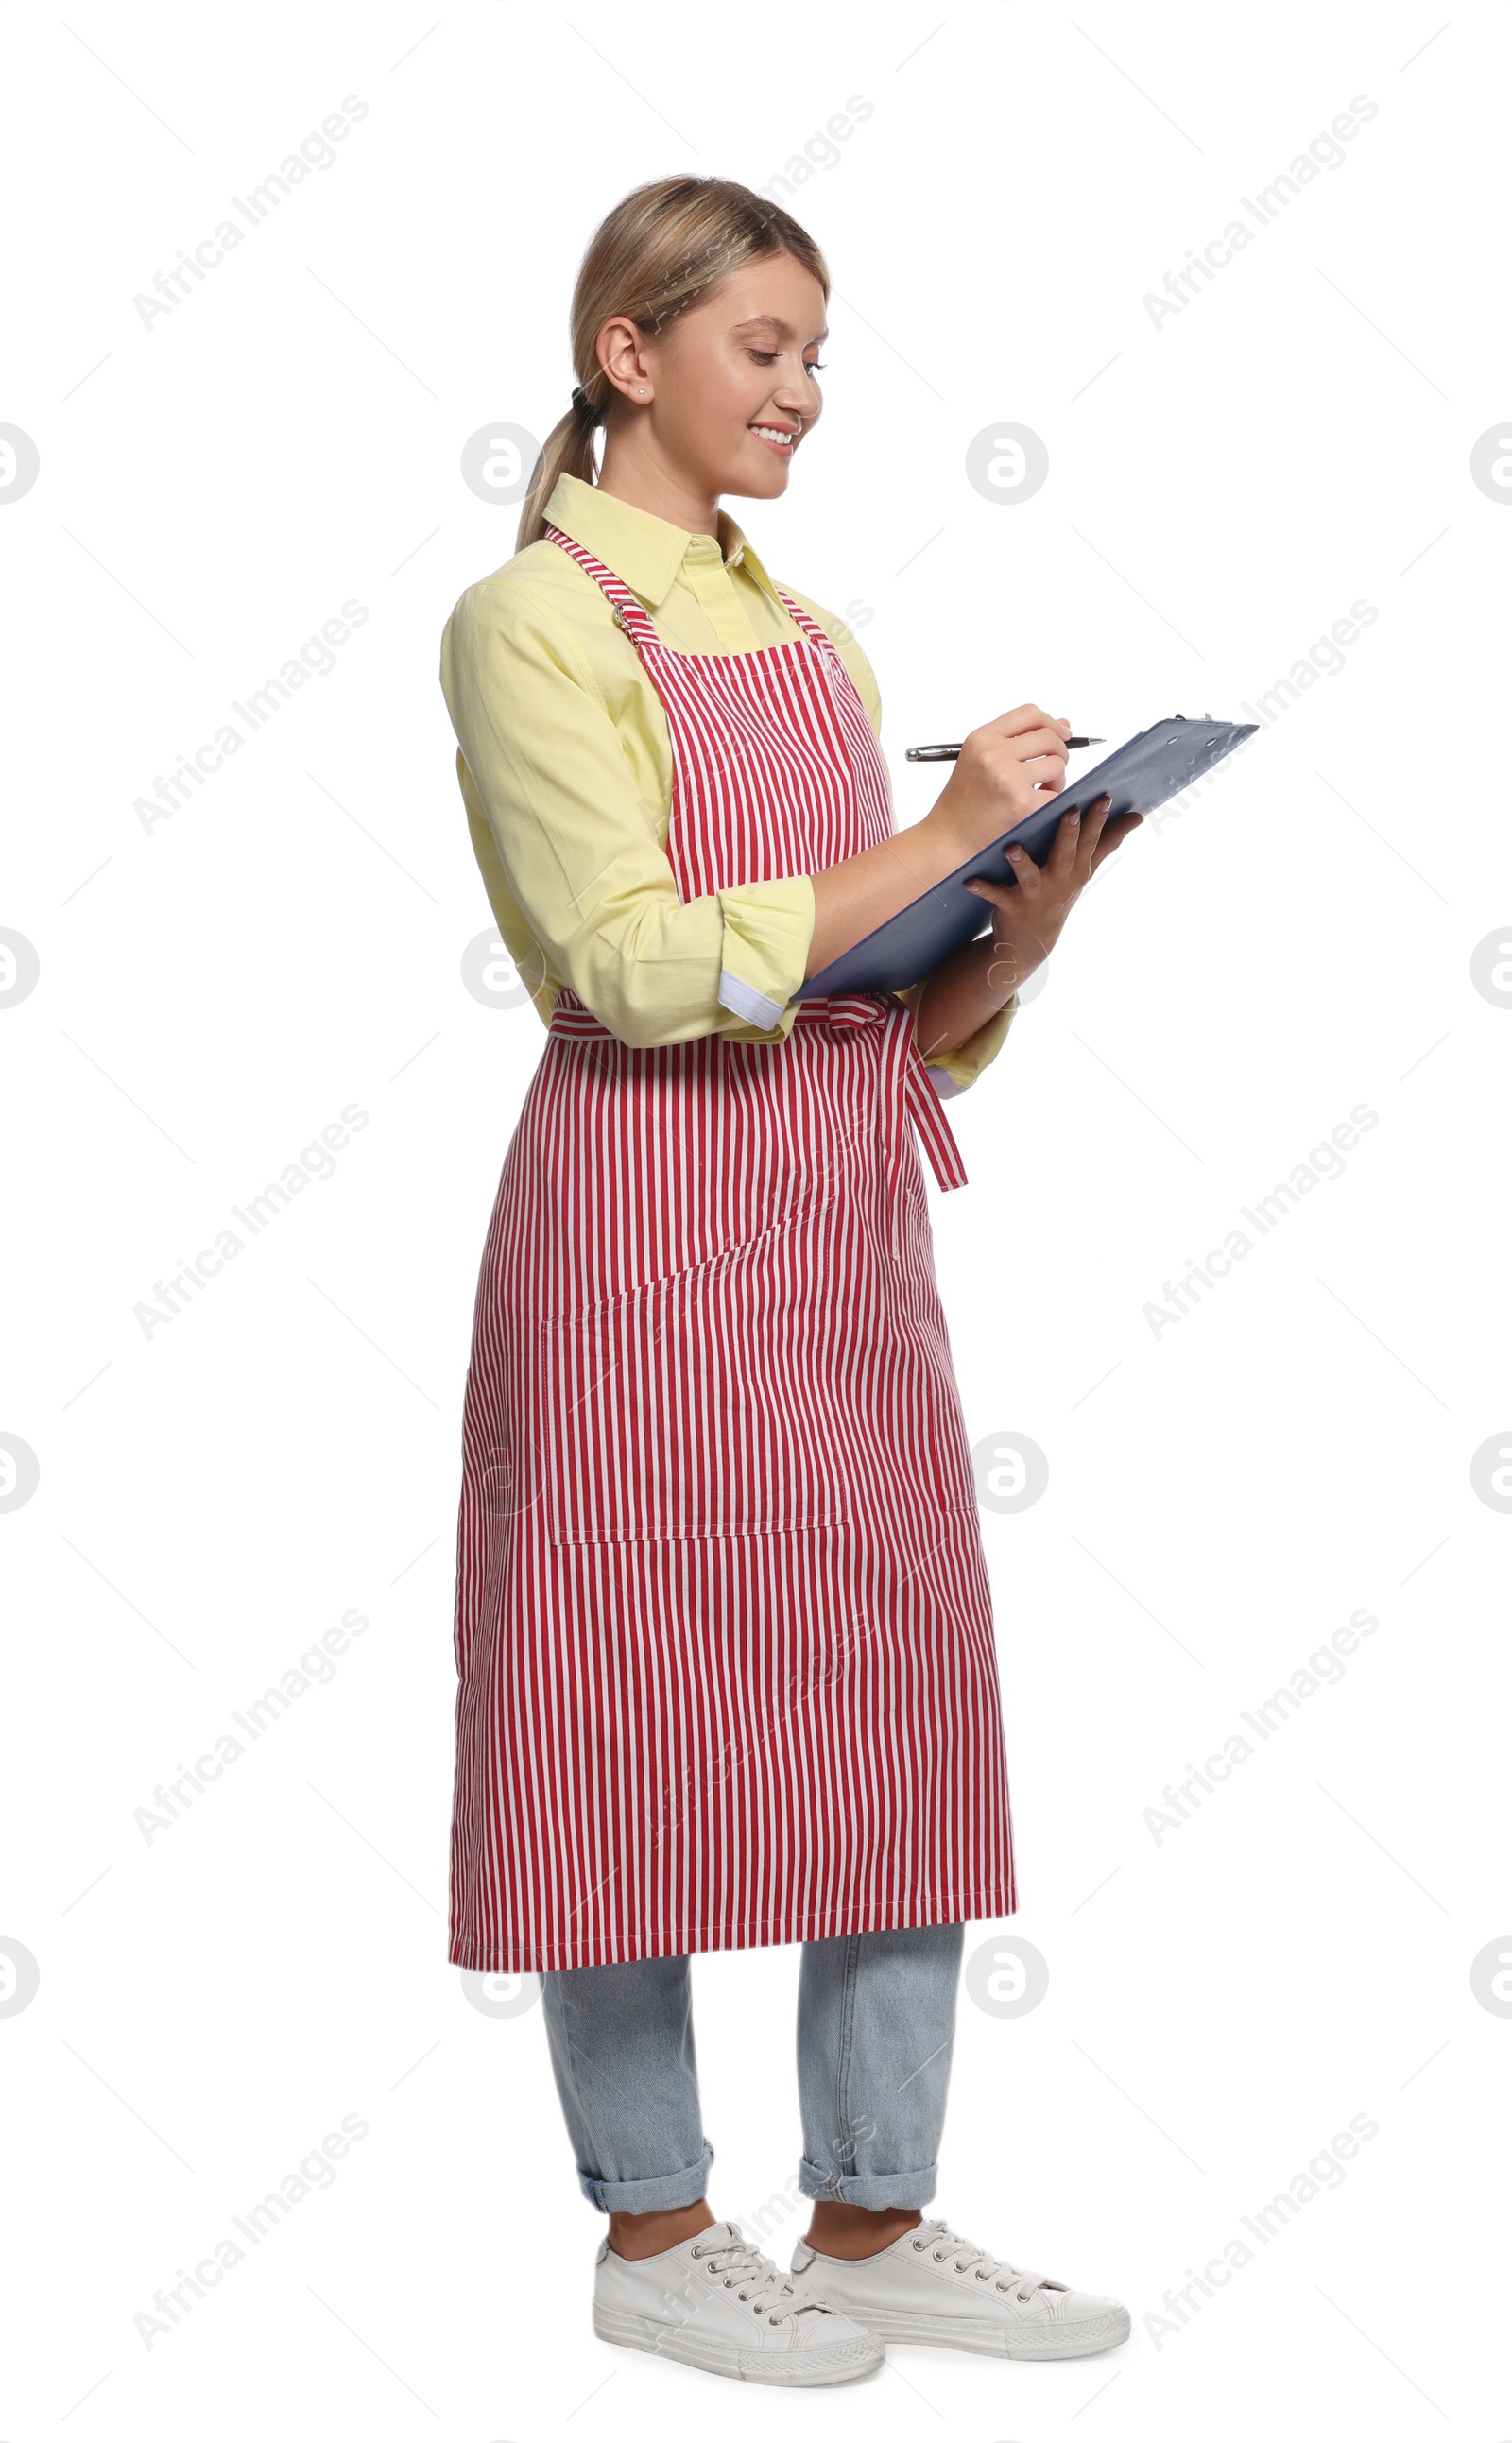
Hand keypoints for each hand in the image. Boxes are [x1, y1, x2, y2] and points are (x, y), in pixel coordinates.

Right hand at [929, 704, 1072, 859]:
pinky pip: (1056, 793)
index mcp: (982, 739)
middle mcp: (993, 754)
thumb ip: (1016, 740)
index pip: (1029, 714)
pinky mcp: (1020, 803)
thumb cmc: (964, 801)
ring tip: (1044, 788)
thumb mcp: (979, 760)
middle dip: (1059, 751)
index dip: (1051, 722)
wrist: (949, 837)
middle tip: (1053, 768)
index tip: (1061, 734)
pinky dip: (1054, 798)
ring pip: (1056, 763)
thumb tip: (1064, 724)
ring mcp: (1007, 778)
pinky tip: (1039, 803)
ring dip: (1058, 777)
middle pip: (1048, 737)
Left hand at [963, 794, 1142, 994]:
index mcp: (1077, 868)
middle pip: (1066, 854)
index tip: (1104, 797)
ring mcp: (1036, 896)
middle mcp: (1060, 881)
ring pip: (1030, 877)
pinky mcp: (1013, 907)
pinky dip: (983, 889)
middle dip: (1069, 833)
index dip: (1098, 820)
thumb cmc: (1059, 893)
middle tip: (1069, 810)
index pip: (1091, 841)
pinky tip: (969, 881)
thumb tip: (1137, 815)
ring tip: (1012, 848)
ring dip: (1022, 863)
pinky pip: (996, 896)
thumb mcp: (1085, 869)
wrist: (1031, 941)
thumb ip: (1109, 841)